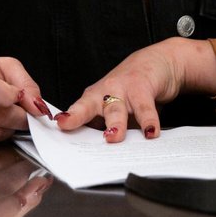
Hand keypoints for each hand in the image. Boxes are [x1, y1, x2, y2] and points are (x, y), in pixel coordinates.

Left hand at [56, 37, 215, 142]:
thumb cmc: (130, 91)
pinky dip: (149, 121)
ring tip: (114, 137)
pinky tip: (151, 132)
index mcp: (93, 99)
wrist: (155, 62)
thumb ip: (108, 127)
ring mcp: (122, 88)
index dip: (68, 118)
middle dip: (79, 117)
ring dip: (115, 124)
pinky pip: (144, 107)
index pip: (77, 110)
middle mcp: (104, 92)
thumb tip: (99, 154)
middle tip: (70, 127)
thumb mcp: (115, 109)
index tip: (60, 125)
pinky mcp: (142, 87)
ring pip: (116, 109)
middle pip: (89, 107)